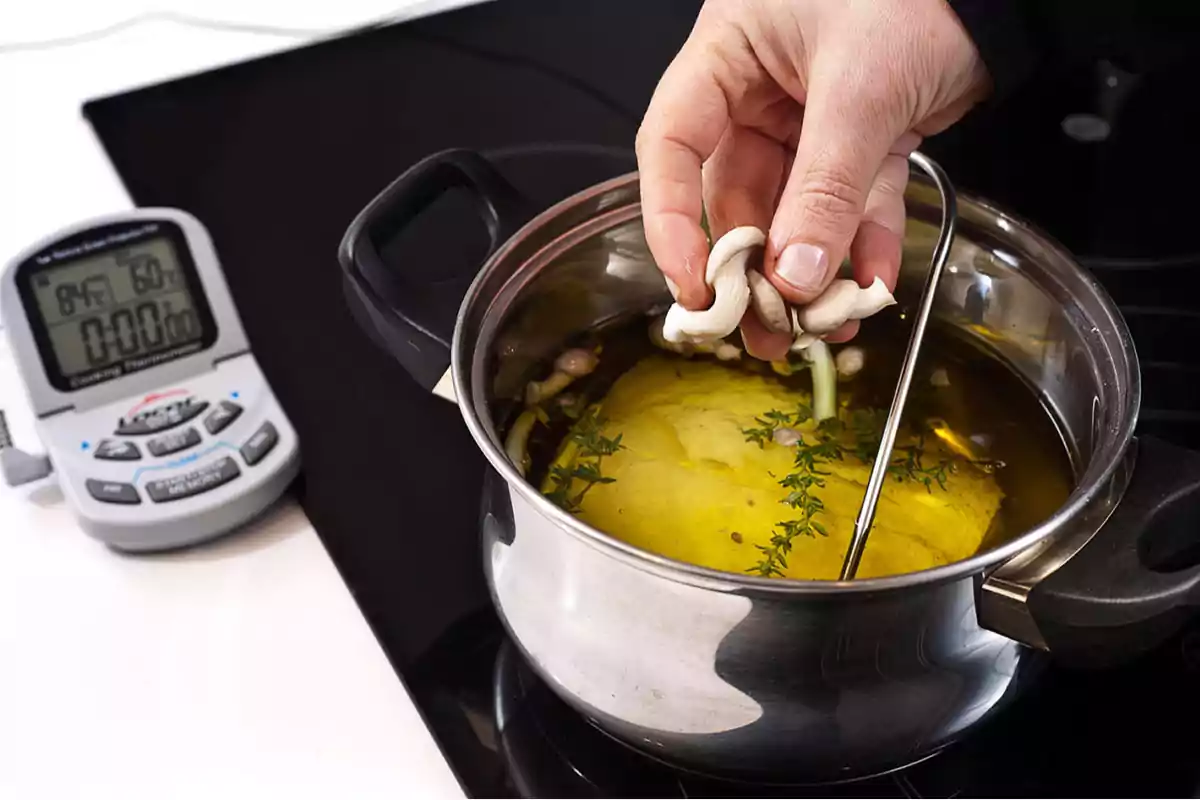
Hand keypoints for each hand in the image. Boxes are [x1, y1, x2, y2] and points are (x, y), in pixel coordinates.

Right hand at [636, 0, 989, 358]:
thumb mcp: (861, 89)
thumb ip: (824, 188)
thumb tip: (793, 279)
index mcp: (729, 54)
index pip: (672, 144)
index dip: (671, 218)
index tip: (694, 284)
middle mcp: (759, 88)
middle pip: (738, 193)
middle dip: (756, 266)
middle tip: (766, 329)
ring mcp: (810, 115)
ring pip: (795, 208)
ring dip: (811, 269)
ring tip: (821, 325)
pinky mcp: (863, 135)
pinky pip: (853, 201)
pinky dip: (863, 242)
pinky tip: (871, 285)